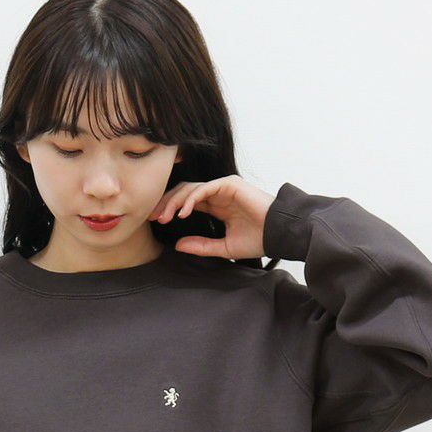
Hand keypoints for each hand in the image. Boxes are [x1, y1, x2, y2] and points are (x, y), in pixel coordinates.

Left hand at [148, 176, 275, 259]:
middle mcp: (218, 194)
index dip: (169, 210)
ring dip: (174, 201)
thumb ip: (201, 246)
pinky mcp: (230, 184)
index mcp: (216, 207)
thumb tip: (178, 245)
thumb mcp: (223, 247)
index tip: (155, 222)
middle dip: (166, 203)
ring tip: (164, 216)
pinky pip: (205, 188)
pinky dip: (191, 198)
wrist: (279, 235)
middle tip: (153, 217)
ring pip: (191, 188)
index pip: (186, 202)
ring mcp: (224, 187)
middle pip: (184, 192)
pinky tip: (182, 212)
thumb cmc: (258, 240)